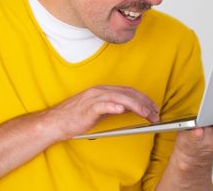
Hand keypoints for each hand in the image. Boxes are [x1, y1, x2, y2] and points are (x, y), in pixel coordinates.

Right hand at [42, 85, 159, 141]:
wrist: (56, 121)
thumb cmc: (76, 117)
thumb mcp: (99, 110)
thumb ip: (113, 107)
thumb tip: (129, 109)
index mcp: (104, 90)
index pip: (129, 91)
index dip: (144, 99)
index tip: (154, 108)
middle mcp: (100, 91)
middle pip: (128, 94)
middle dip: (144, 103)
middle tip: (155, 114)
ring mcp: (94, 98)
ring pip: (119, 98)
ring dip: (135, 106)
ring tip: (146, 114)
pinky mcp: (87, 108)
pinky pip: (102, 105)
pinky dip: (113, 106)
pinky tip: (122, 110)